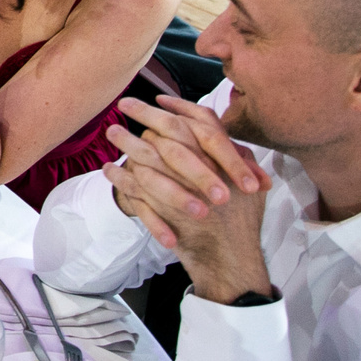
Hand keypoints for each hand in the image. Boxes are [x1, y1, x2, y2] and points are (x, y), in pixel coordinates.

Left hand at [105, 95, 274, 299]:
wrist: (232, 261)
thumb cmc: (242, 226)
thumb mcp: (251, 189)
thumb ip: (239, 161)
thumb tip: (228, 138)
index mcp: (226, 161)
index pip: (202, 122)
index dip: (180, 108)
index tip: (160, 99)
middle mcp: (206, 170)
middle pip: (171, 133)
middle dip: (146, 115)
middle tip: (126, 102)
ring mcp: (183, 189)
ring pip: (148, 157)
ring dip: (127, 142)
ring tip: (111, 131)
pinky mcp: (164, 209)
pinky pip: (134, 187)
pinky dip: (119, 177)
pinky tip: (108, 169)